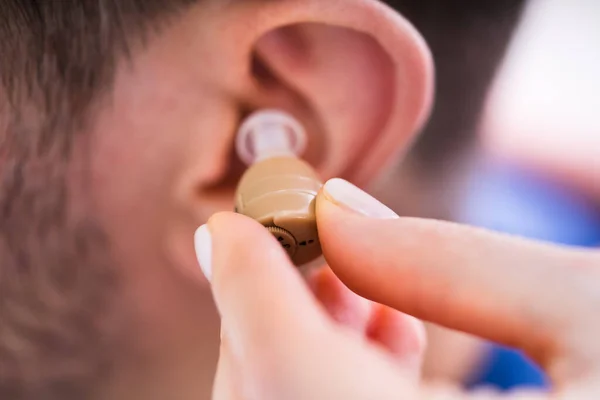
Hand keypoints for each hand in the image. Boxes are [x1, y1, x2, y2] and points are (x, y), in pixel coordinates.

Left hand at [194, 178, 599, 398]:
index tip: (227, 223)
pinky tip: (376, 331)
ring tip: (354, 278)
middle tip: (301, 237)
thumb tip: (335, 208)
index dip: (248, 287)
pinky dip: (328, 382)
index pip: (292, 377)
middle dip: (268, 315)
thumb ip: (454, 264)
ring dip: (296, 346)